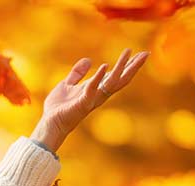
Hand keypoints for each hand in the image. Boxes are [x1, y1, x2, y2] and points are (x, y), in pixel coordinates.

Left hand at [32, 48, 149, 151]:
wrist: (49, 123)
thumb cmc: (58, 107)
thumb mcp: (67, 84)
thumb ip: (77, 73)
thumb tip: (88, 60)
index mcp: (95, 90)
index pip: (115, 76)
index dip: (127, 66)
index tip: (139, 54)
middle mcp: (97, 95)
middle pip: (120, 80)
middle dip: (133, 67)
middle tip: (145, 54)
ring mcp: (91, 100)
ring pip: (111, 83)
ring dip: (121, 68)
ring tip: (129, 53)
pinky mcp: (81, 104)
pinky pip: (92, 90)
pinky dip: (98, 78)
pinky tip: (105, 66)